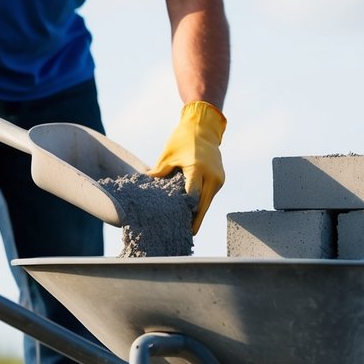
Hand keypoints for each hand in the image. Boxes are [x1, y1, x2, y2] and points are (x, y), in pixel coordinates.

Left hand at [146, 101, 226, 233]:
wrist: (204, 128)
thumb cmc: (183, 140)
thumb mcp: (168, 155)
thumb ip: (159, 172)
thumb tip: (144, 184)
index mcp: (198, 169)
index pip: (193, 197)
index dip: (186, 213)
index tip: (178, 224)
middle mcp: (212, 176)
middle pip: (202, 206)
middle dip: (194, 221)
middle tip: (183, 235)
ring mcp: (218, 179)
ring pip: (207, 203)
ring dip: (197, 214)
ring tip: (186, 227)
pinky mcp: (220, 180)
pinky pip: (209, 196)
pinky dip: (201, 204)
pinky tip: (191, 213)